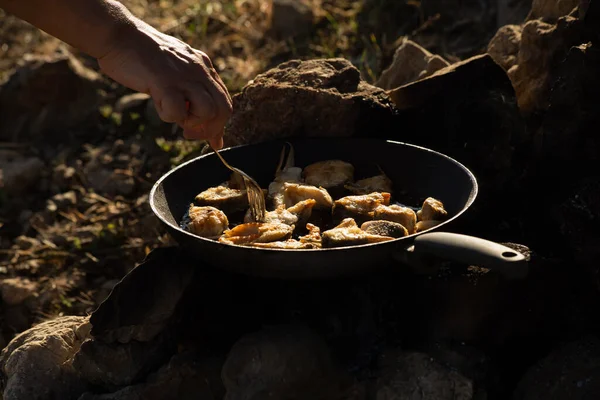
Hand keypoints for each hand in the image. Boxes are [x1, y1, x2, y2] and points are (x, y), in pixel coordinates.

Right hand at [97, 23, 231, 148]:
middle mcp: (199, 70)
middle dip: (211, 129)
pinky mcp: (165, 81)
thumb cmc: (142, 57)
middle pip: (223, 109)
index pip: (224, 101)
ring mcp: (184, 76)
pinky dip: (168, 116)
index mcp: (204, 67)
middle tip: (189, 133)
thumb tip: (195, 120)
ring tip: (174, 115)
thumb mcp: (175, 70)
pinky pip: (178, 111)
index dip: (219, 125)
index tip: (212, 141)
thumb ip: (189, 90)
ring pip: (208, 110)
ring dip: (192, 122)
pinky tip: (157, 103)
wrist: (118, 34)